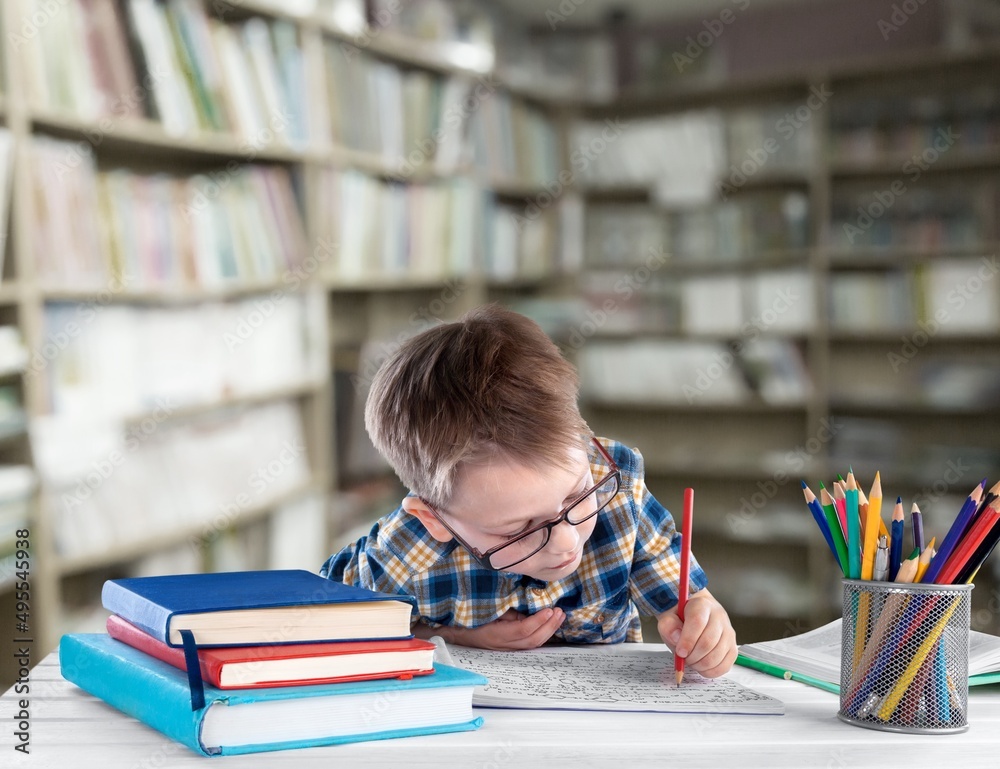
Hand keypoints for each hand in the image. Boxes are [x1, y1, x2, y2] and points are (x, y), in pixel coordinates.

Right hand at [415, 608, 564, 649]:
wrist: (448, 631)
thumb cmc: (465, 615)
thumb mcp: (484, 606)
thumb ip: (504, 606)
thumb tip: (525, 603)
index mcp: (495, 634)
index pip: (522, 631)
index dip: (538, 621)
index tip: (550, 609)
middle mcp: (500, 644)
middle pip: (531, 641)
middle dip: (548, 627)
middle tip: (559, 612)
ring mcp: (503, 647)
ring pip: (530, 644)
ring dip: (547, 630)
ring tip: (558, 616)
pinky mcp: (505, 646)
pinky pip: (526, 643)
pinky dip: (539, 633)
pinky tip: (547, 624)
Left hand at [657, 588, 736, 677]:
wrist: (695, 618)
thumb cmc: (681, 620)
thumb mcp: (668, 618)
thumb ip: (668, 625)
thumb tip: (676, 638)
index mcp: (702, 604)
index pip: (697, 622)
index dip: (687, 640)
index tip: (680, 652)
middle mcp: (719, 616)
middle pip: (708, 641)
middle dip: (692, 656)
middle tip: (683, 658)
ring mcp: (729, 632)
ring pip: (717, 655)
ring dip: (700, 665)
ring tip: (691, 661)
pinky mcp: (733, 648)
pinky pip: (725, 665)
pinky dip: (710, 671)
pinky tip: (701, 666)